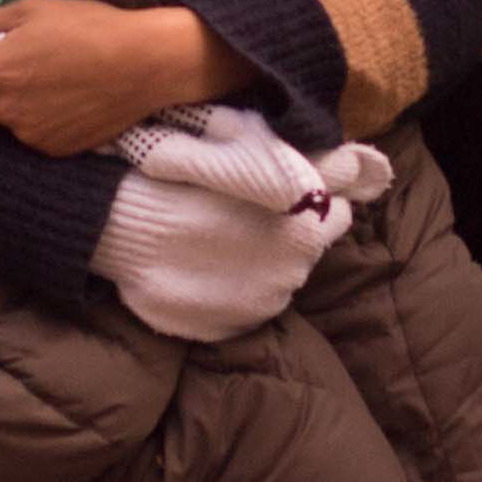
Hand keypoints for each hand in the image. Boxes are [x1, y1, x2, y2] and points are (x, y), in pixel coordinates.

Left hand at [0, 0, 239, 156]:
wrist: (142, 63)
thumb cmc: (87, 26)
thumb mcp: (31, 10)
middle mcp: (3, 110)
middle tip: (10, 72)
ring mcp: (28, 135)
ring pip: (1, 124)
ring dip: (9, 108)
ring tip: (44, 86)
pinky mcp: (53, 149)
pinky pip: (31, 137)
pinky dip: (38, 123)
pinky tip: (64, 102)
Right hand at [93, 108, 355, 340]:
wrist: (123, 225)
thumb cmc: (189, 176)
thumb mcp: (255, 152)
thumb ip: (317, 165)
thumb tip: (358, 164)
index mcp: (305, 229)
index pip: (338, 210)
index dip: (314, 194)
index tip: (289, 184)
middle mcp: (293, 274)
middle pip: (312, 247)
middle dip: (294, 228)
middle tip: (254, 210)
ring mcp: (261, 305)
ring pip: (280, 277)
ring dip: (264, 259)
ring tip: (223, 238)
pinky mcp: (231, 328)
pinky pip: (246, 303)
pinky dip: (234, 286)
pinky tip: (206, 265)